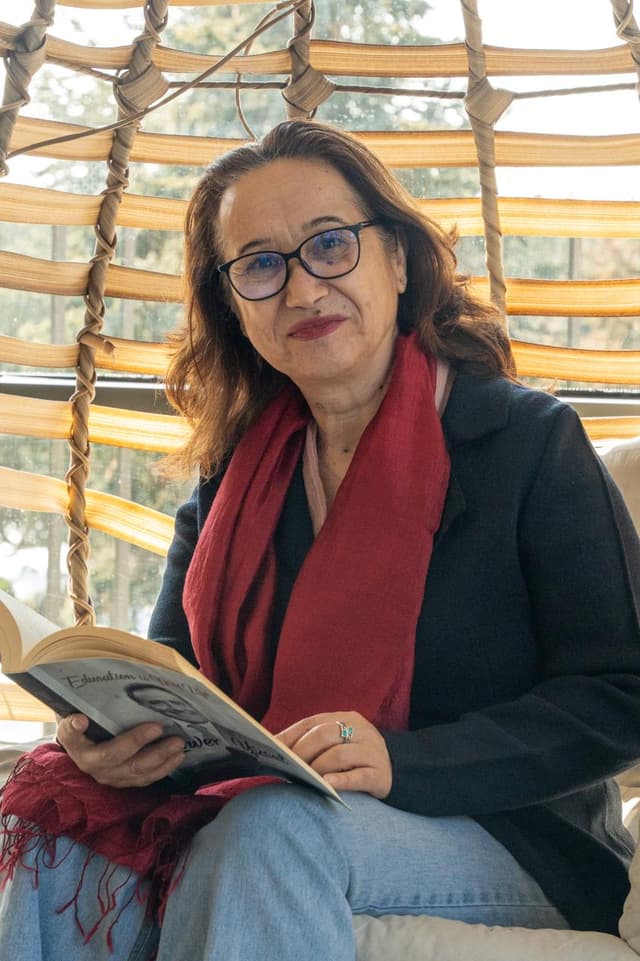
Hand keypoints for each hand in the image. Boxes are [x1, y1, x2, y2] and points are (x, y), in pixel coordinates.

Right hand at [56, 713, 185, 788]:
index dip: (120, 741)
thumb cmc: (77, 725)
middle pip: (129, 764)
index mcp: (83, 755)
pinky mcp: (124, 781)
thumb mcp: (68, 720)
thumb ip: (72, 722)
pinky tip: (177, 757)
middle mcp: (97, 771)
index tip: (124, 732)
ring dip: (163, 761)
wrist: (77, 742)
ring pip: (140, 774)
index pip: (102, 750)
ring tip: (180, 747)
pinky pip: (146, 778)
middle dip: (153, 751)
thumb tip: (80, 720)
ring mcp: (112, 778)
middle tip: (174, 737)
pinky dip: (164, 769)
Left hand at [277, 711, 391, 797]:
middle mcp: (360, 730)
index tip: (273, 748)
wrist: (396, 768)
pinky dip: (341, 780)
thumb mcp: (340, 741)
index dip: (291, 735)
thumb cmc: (357, 756)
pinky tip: (327, 785)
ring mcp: (371, 751)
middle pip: (324, 735)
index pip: (312, 722)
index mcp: (346, 718)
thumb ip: (315, 741)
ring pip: (339, 755)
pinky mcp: (379, 773)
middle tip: (288, 767)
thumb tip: (278, 748)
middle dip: (302, 752)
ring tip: (304, 778)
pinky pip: (358, 776)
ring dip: (318, 767)